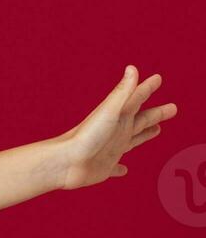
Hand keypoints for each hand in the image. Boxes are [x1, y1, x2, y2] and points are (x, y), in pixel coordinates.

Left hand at [57, 66, 176, 189]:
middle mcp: (116, 131)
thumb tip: (132, 68)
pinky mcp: (104, 167)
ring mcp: (110, 149)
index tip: (157, 78)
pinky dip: (120, 168)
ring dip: (144, 134)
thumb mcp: (109, 112)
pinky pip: (115, 167)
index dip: (147, 88)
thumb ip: (122, 92)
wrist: (65, 163)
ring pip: (132, 140)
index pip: (137, 98)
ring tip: (157, 130)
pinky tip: (123, 170)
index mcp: (119, 117)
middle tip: (172, 108)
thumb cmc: (86, 136)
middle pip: (141, 120)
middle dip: (156, 114)